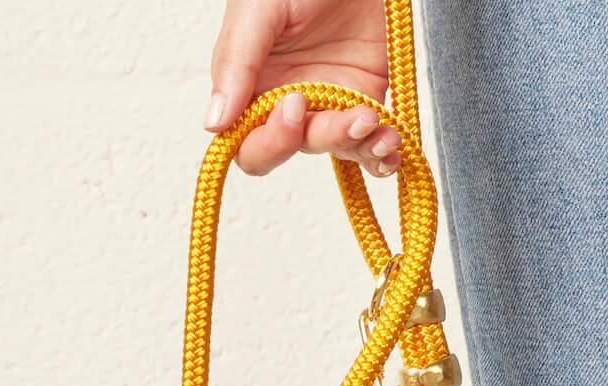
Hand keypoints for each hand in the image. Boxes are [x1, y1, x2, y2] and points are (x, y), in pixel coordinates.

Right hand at [205, 0, 400, 177]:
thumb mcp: (259, 9)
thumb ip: (235, 63)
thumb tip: (215, 122)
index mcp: (253, 85)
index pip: (250, 144)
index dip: (271, 141)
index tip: (294, 106)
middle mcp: (289, 99)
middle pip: (296, 149)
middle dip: (325, 137)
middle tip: (353, 116)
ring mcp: (329, 100)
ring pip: (336, 146)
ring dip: (360, 146)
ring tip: (380, 128)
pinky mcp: (366, 95)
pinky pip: (369, 139)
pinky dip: (381, 150)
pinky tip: (392, 146)